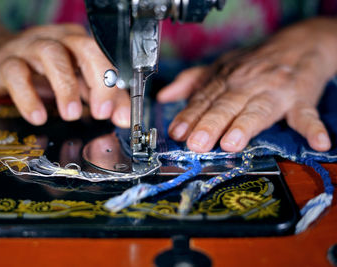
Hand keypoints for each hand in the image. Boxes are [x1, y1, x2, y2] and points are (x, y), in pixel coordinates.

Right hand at [0, 23, 129, 126]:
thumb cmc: (43, 71)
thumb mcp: (77, 82)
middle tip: (100, 112)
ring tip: (71, 114)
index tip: (117, 114)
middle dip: (98, 80)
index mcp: (80, 43)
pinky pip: (16, 73)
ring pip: (52, 55)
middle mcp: (58, 40)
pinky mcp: (6, 61)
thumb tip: (124, 117)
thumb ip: (102, 98)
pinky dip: (28, 97)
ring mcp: (30, 47)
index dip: (114, 84)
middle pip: (85, 48)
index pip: (105, 58)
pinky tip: (38, 116)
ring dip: (65, 86)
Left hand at [158, 18, 336, 151]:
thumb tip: (164, 97)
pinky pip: (306, 115)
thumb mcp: (221, 67)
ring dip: (244, 126)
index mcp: (227, 79)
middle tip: (196, 143)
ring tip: (231, 143)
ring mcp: (275, 91)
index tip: (176, 132)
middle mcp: (248, 84)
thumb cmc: (256, 62)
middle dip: (209, 124)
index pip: (204, 99)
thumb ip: (193, 83)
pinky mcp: (301, 98)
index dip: (189, 116)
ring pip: (257, 110)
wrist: (301, 43)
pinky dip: (312, 128)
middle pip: (225, 105)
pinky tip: (317, 142)